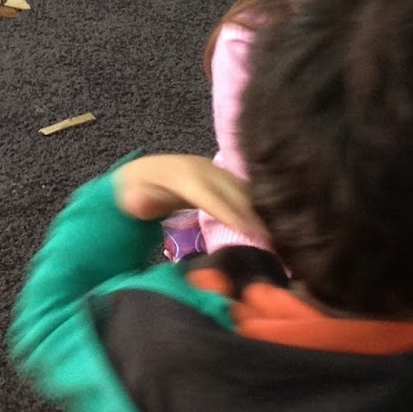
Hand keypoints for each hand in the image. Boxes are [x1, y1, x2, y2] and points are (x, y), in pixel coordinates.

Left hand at [114, 155, 263, 239]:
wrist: (145, 170)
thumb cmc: (137, 190)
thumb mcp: (130, 196)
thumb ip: (137, 201)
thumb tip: (138, 202)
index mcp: (183, 175)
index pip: (210, 196)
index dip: (231, 213)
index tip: (252, 233)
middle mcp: (204, 169)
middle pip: (235, 192)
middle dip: (256, 216)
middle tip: (278, 243)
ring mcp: (217, 170)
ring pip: (245, 190)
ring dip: (263, 211)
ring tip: (282, 238)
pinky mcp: (225, 177)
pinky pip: (246, 190)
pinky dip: (260, 207)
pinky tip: (273, 225)